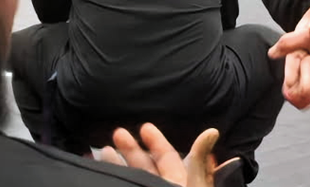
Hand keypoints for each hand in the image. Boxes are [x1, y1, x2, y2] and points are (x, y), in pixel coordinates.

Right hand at [101, 124, 224, 186]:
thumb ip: (199, 162)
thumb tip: (213, 131)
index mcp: (180, 185)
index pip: (167, 158)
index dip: (156, 141)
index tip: (144, 127)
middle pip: (145, 167)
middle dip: (131, 150)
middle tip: (116, 133)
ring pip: (131, 181)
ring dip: (116, 166)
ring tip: (102, 153)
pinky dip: (108, 183)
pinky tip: (97, 177)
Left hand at [269, 16, 309, 109]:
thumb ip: (288, 44)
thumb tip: (272, 53)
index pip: (297, 97)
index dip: (289, 80)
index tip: (294, 62)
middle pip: (298, 95)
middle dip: (293, 76)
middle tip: (302, 55)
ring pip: (303, 90)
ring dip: (299, 73)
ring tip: (308, 55)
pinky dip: (306, 72)